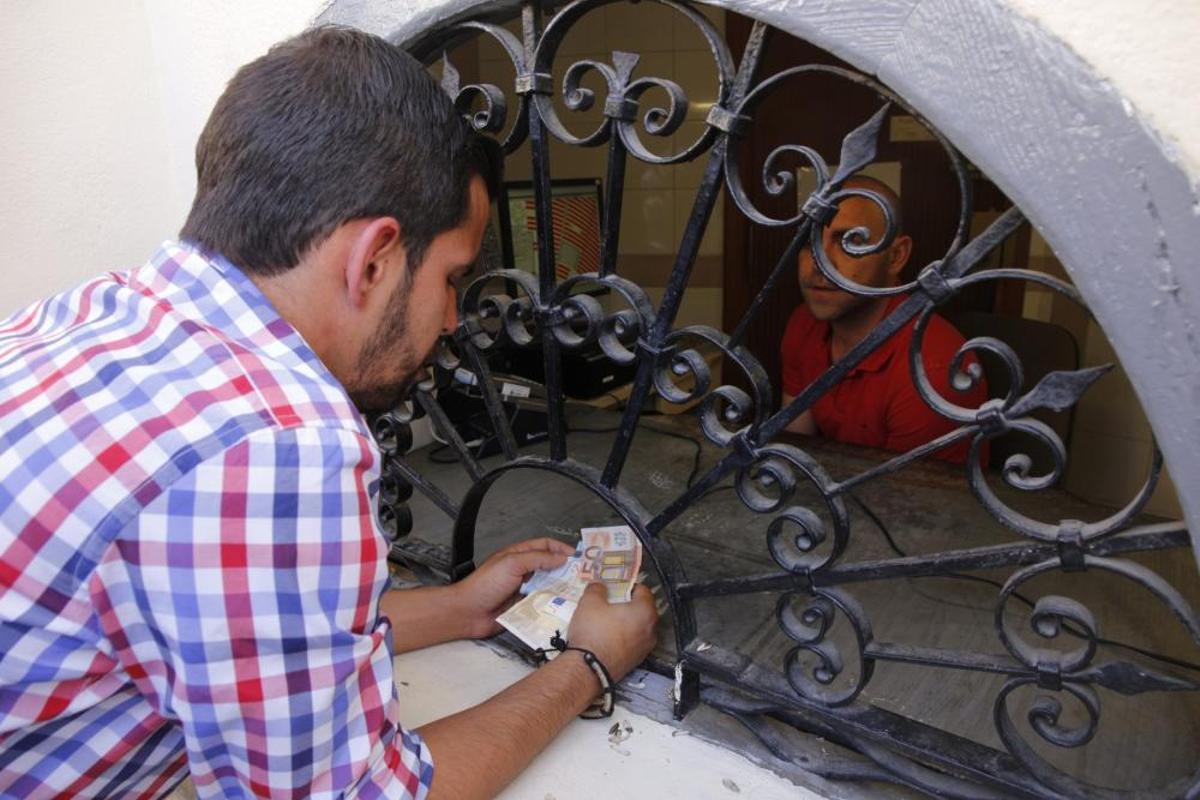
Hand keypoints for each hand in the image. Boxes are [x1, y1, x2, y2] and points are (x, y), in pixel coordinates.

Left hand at [452, 538, 574, 637]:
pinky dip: (552, 604)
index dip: (561, 548)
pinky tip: (563, 607)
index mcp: (519, 555)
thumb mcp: (512, 564)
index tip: (578, 556)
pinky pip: (542, 604)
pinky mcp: (524, 607)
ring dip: (561, 588)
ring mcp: (524, 590)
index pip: (544, 546)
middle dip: (565, 569)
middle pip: (549, 567)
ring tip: (578, 592)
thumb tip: (560, 557)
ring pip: (548, 586)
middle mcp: (523, 571)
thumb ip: (537, 559)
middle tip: (583, 575)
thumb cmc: (485, 584)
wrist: (468, 613)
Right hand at [567, 582, 658, 681]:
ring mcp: (645, 648)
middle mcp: (651, 630)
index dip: (627, 585)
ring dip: (626, 622)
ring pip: (638, 627)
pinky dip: (623, 637)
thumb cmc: (593, 633)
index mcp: (645, 611)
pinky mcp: (636, 661)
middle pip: (642, 609)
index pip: (643, 590)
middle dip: (627, 604)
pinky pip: (633, 642)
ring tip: (606, 620)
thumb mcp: (589, 602)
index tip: (615, 587)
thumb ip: (597, 588)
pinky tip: (607, 637)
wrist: (587, 669)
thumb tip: (600, 585)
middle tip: (610, 602)